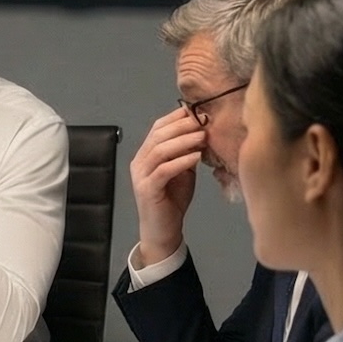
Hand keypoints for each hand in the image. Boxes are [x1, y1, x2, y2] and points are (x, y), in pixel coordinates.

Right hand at [131, 107, 206, 265]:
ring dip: (183, 141)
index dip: (176, 117)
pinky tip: (196, 157)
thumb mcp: (183, 171)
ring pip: (159, 150)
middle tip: (203, 121)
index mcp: (146, 155)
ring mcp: (141, 176)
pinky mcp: (147, 190)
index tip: (198, 111)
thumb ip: (187, 153)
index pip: (158, 128)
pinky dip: (180, 161)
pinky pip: (163, 170)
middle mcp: (139, 162)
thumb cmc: (172, 201)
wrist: (162, 231)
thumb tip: (202, 133)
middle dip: (181, 126)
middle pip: (157, 135)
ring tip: (203, 136)